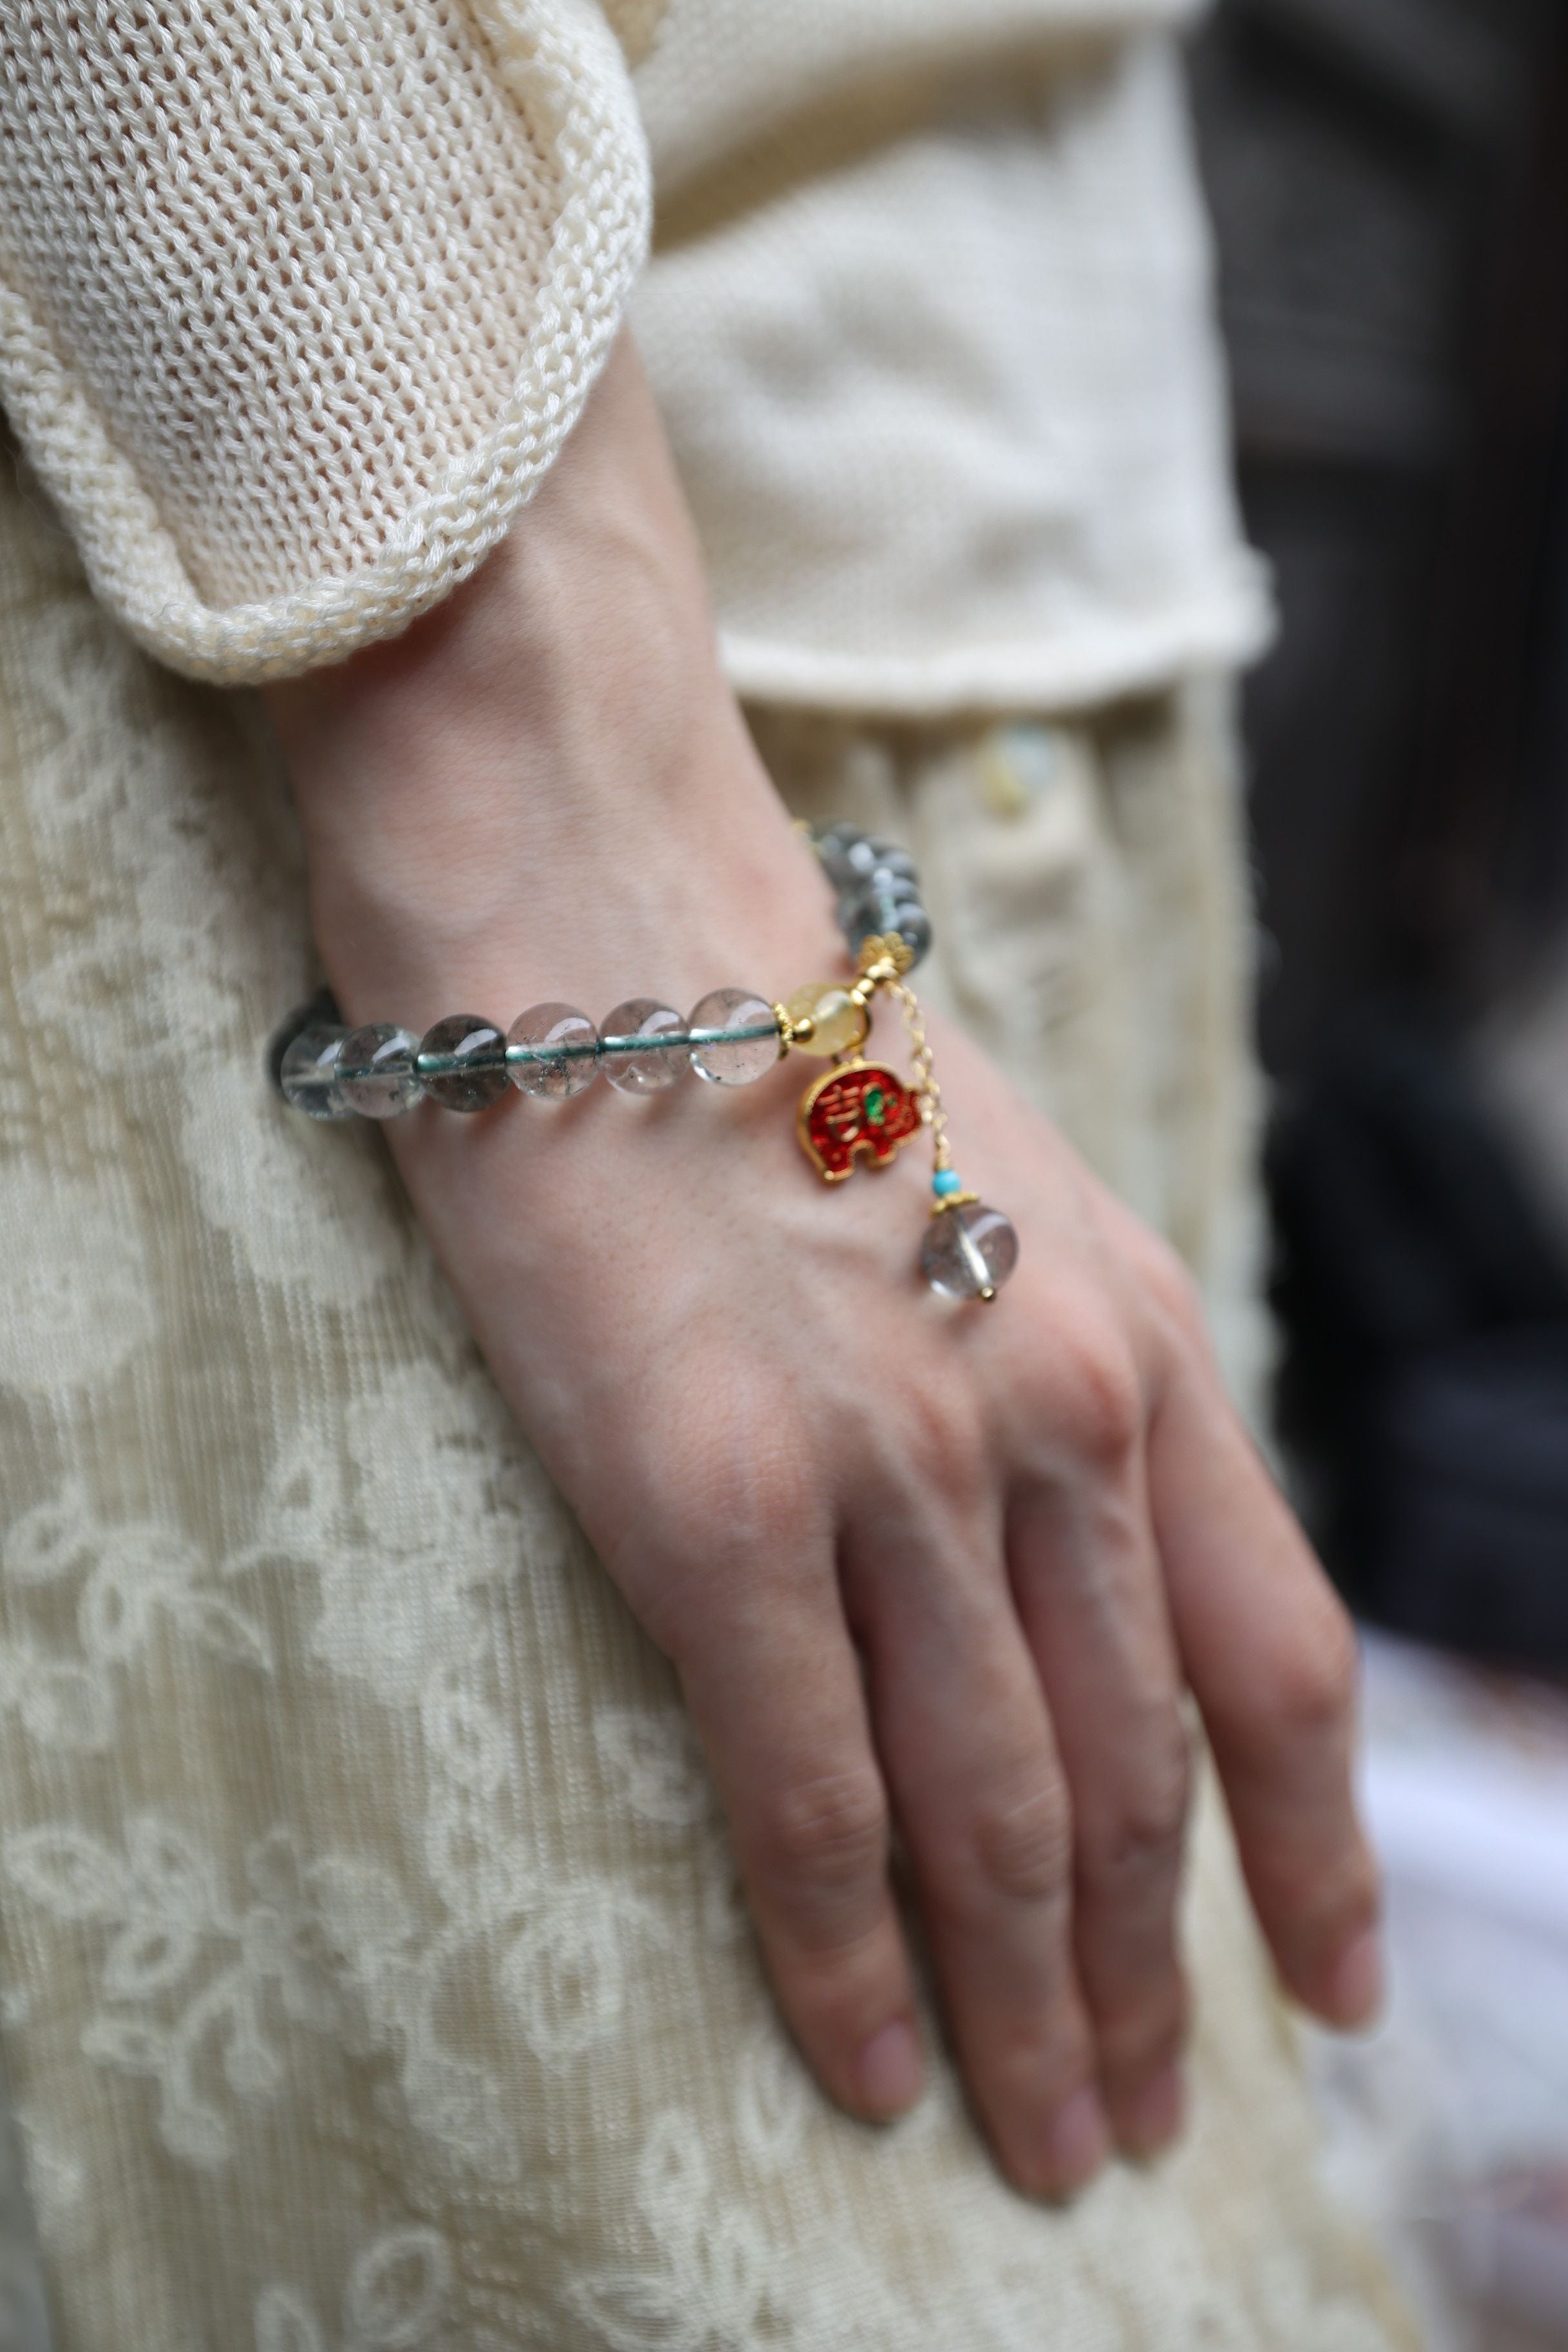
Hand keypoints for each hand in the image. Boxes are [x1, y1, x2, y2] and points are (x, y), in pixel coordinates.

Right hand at [269, 339, 1381, 2201]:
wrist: (600, 897)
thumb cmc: (774, 1029)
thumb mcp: (999, 1187)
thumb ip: (1060, 1365)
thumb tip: (1074, 1550)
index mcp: (1132, 1330)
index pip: (1282, 1653)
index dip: (1317, 1851)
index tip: (1329, 1989)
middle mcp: (1054, 1415)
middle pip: (1147, 1772)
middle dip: (1154, 1981)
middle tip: (1135, 2122)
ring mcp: (895, 1465)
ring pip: (1005, 1814)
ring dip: (1029, 2005)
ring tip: (1036, 2139)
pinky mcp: (718, 1502)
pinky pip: (812, 1792)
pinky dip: (849, 1954)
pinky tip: (867, 2065)